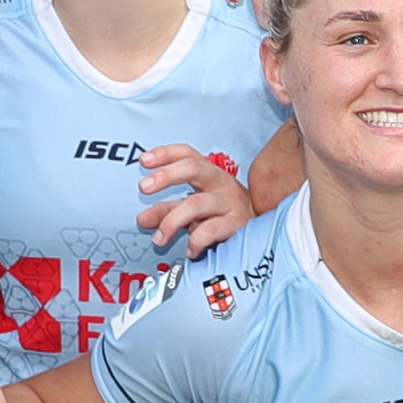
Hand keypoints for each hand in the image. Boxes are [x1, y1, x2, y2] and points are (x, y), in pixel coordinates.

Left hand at [136, 142, 253, 256]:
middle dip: (166, 175)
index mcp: (208, 173)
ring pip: (196, 203)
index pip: (187, 154)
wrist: (260, 229)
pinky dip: (195, 241)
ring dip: (171, 221)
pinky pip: (211, 229)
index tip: (144, 160)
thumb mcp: (194, 207)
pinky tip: (189, 249)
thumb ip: (168, 210)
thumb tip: (143, 219)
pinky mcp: (236, 224)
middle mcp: (220, 183)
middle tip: (144, 187)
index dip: (165, 153)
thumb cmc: (223, 214)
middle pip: (193, 168)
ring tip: (159, 238)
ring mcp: (229, 202)